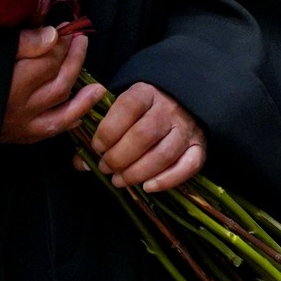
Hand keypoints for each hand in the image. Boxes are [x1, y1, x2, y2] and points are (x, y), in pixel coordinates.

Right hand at [1, 26, 101, 144]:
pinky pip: (58, 125)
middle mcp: (19, 104)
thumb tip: (49, 27)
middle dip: (72, 54)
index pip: (46, 58)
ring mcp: (24, 123)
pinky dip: (76, 113)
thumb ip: (20, 39)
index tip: (62, 26)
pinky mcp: (25, 136)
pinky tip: (89, 99)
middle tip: (78, 35)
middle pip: (58, 77)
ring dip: (79, 78)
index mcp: (8, 81)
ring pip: (62, 99)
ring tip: (86, 57)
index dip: (58, 39)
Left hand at [84, 82, 204, 193]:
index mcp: (146, 92)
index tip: (96, 147)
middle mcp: (169, 109)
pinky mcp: (200, 147)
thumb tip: (81, 163)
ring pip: (163, 154)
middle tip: (106, 168)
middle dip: (119, 157)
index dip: (108, 131)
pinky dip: (168, 180)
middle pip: (144, 135)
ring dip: (137, 173)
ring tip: (120, 180)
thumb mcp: (122, 109)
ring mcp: (187, 129)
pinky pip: (188, 166)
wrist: (181, 100)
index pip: (127, 108)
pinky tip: (148, 187)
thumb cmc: (144, 109)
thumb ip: (102, 132)